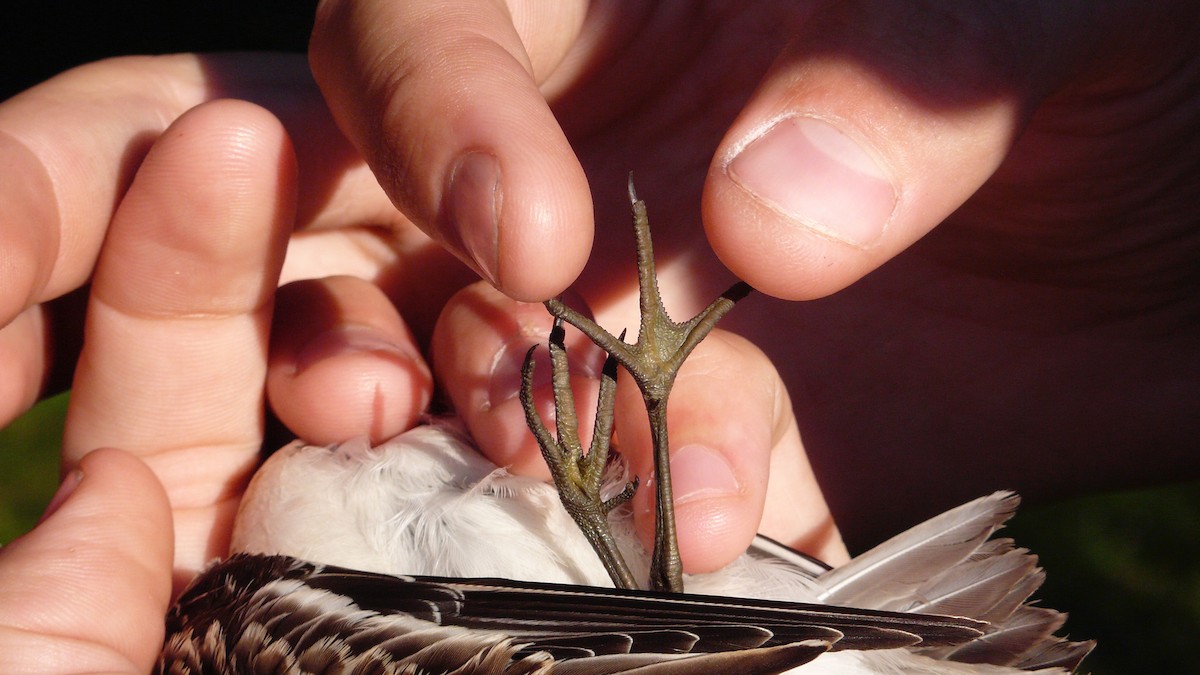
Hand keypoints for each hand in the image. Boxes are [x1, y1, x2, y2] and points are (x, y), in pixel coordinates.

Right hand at [310, 0, 1199, 548]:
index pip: (430, 19)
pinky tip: (713, 547)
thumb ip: (909, 74)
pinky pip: (607, 480)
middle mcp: (580, 148)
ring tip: (652, 503)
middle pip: (375, 216)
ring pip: (474, 371)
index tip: (528, 235)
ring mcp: (615, 299)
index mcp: (619, 3)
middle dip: (369, 314)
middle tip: (492, 391)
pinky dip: (634, 524)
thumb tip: (765, 213)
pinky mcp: (681, 420)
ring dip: (522, 445)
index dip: (429, 112)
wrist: (1171, 230)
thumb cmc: (1093, 57)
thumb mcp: (1027, 18)